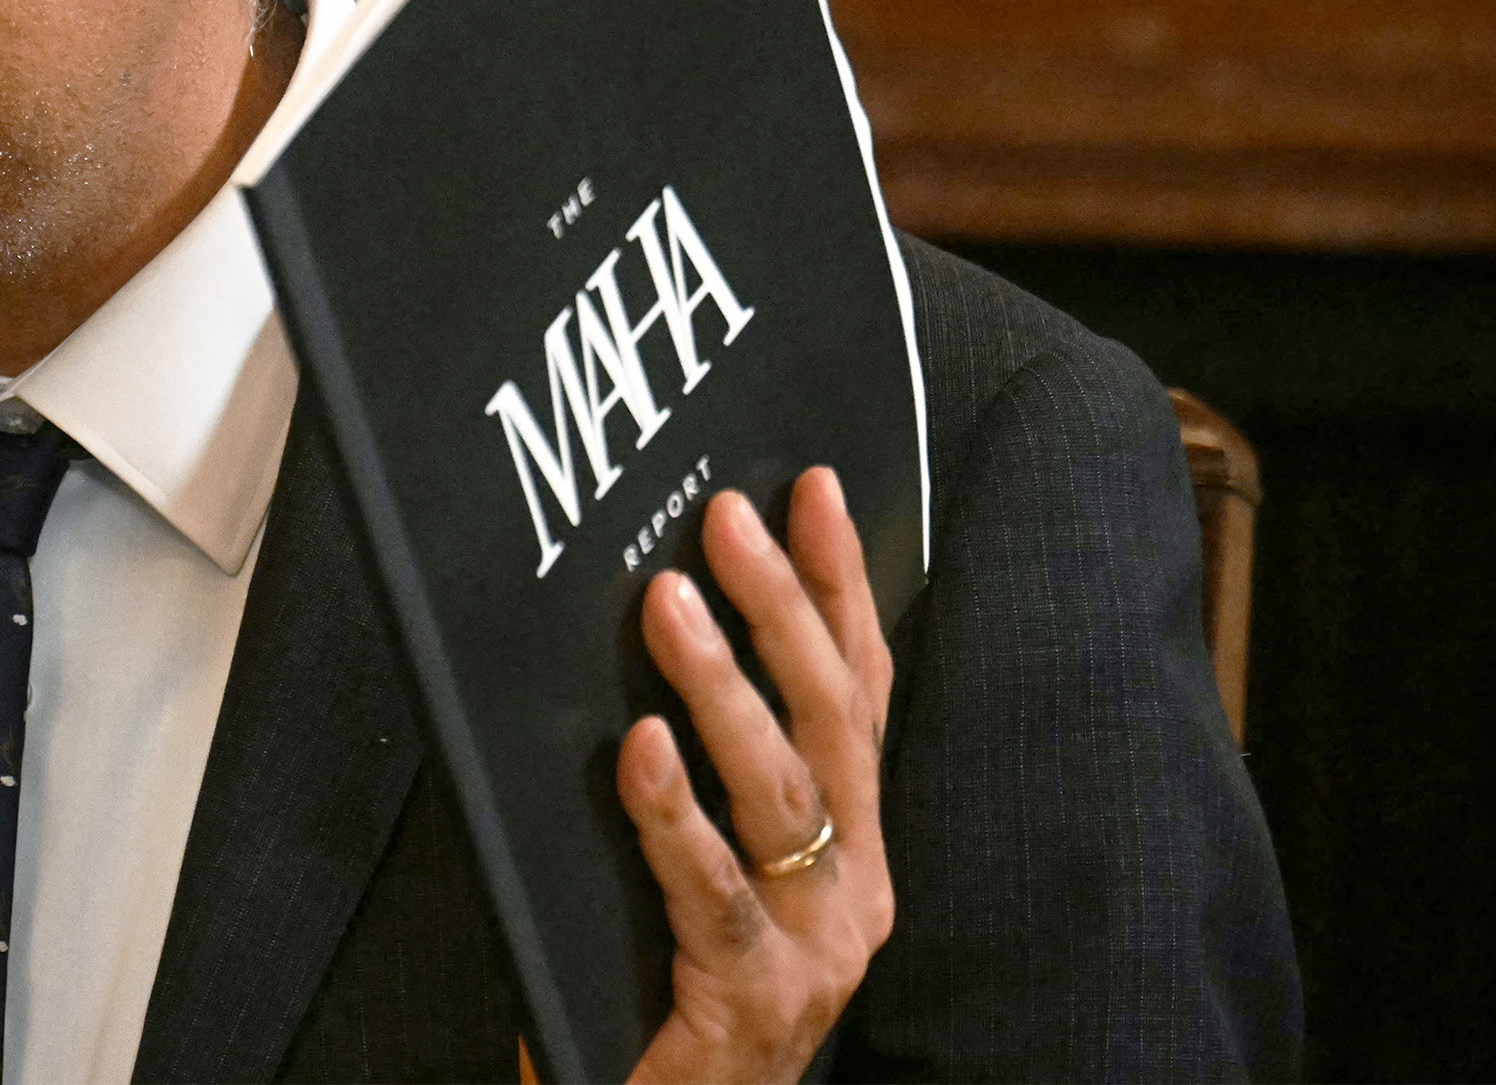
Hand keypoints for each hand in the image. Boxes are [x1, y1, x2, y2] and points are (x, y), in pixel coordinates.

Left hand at [614, 467, 894, 1084]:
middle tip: (727, 516)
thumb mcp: (688, 870)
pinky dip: (673, 813)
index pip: (857, 695)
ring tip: (667, 603)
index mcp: (847, 852)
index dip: (841, 585)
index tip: (812, 486)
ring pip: (780, 793)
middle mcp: (851, 893)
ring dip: (723, 685)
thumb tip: (638, 633)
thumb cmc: (655, 1000)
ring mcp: (813, 955)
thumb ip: (688, 780)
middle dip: (784, 605)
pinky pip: (712, 895)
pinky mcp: (752, 1008)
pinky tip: (638, 748)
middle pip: (832, 722)